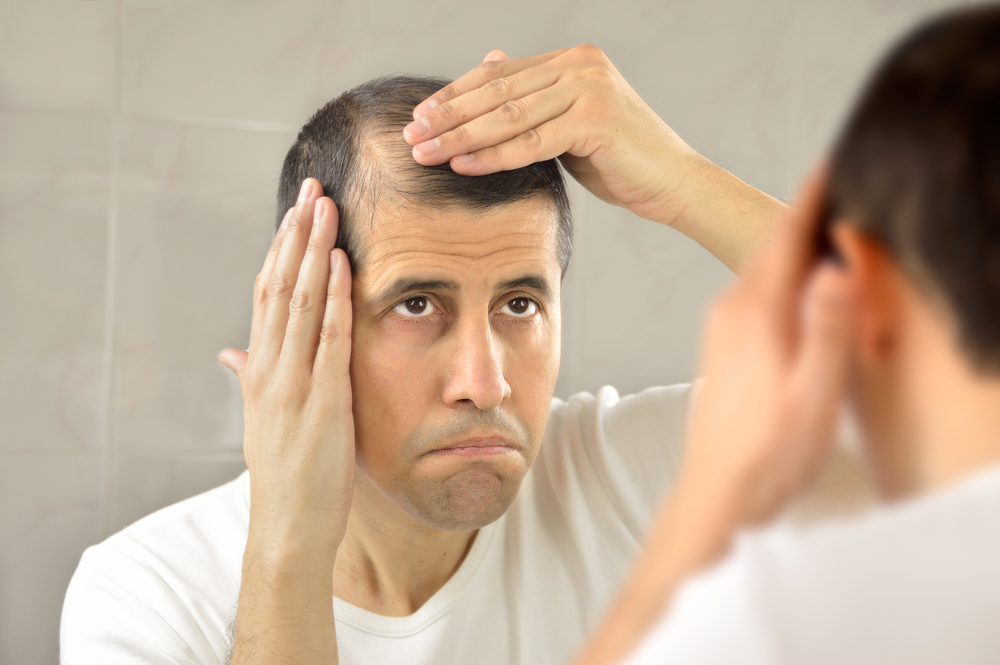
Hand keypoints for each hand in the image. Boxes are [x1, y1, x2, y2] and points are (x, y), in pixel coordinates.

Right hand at [219, 178, 354, 549]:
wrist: (287, 527)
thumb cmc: (285, 476)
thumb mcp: (263, 419)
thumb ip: (250, 378)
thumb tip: (231, 351)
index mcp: (260, 370)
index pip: (267, 295)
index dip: (280, 250)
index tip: (294, 212)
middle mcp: (270, 369)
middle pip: (280, 286)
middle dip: (296, 235)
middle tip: (311, 188)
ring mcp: (293, 384)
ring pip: (300, 303)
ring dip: (313, 252)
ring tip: (324, 207)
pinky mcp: (321, 401)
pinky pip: (329, 340)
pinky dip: (335, 299)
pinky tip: (343, 265)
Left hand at [403, 46, 697, 224]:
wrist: (674, 183)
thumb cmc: (621, 159)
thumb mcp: (571, 122)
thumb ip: (534, 98)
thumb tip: (490, 65)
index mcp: (573, 60)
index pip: (499, 75)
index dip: (455, 95)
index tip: (420, 116)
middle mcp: (580, 65)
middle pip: (497, 92)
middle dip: (448, 115)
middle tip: (410, 134)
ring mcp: (589, 88)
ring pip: (508, 115)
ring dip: (459, 136)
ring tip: (424, 151)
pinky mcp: (595, 119)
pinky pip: (530, 141)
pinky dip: (492, 155)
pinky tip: (460, 164)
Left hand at [678, 170, 855, 528]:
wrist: (717, 492)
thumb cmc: (769, 452)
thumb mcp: (814, 395)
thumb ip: (827, 329)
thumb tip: (835, 265)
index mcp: (757, 314)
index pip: (787, 238)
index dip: (812, 198)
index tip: (833, 162)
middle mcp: (732, 311)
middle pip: (772, 247)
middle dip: (804, 215)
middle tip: (835, 185)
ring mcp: (722, 328)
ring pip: (761, 269)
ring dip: (791, 246)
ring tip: (822, 227)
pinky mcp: (721, 346)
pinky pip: (753, 292)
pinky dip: (778, 276)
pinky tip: (795, 286)